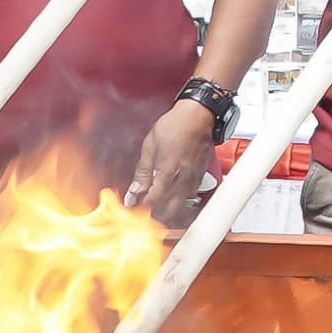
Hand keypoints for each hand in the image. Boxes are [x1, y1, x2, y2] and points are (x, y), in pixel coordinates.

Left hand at [132, 100, 221, 226]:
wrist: (199, 116)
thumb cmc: (175, 126)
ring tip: (154, 212)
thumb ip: (142, 172)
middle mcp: (182, 179)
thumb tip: (133, 191)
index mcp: (168, 171)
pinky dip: (178, 204)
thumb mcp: (150, 146)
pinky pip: (189, 198)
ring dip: (166, 212)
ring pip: (179, 207)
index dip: (140, 208)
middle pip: (168, 210)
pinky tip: (170, 202)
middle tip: (141, 216)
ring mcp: (193, 180)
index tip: (131, 210)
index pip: (152, 200)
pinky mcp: (200, 178)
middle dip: (153, 216)